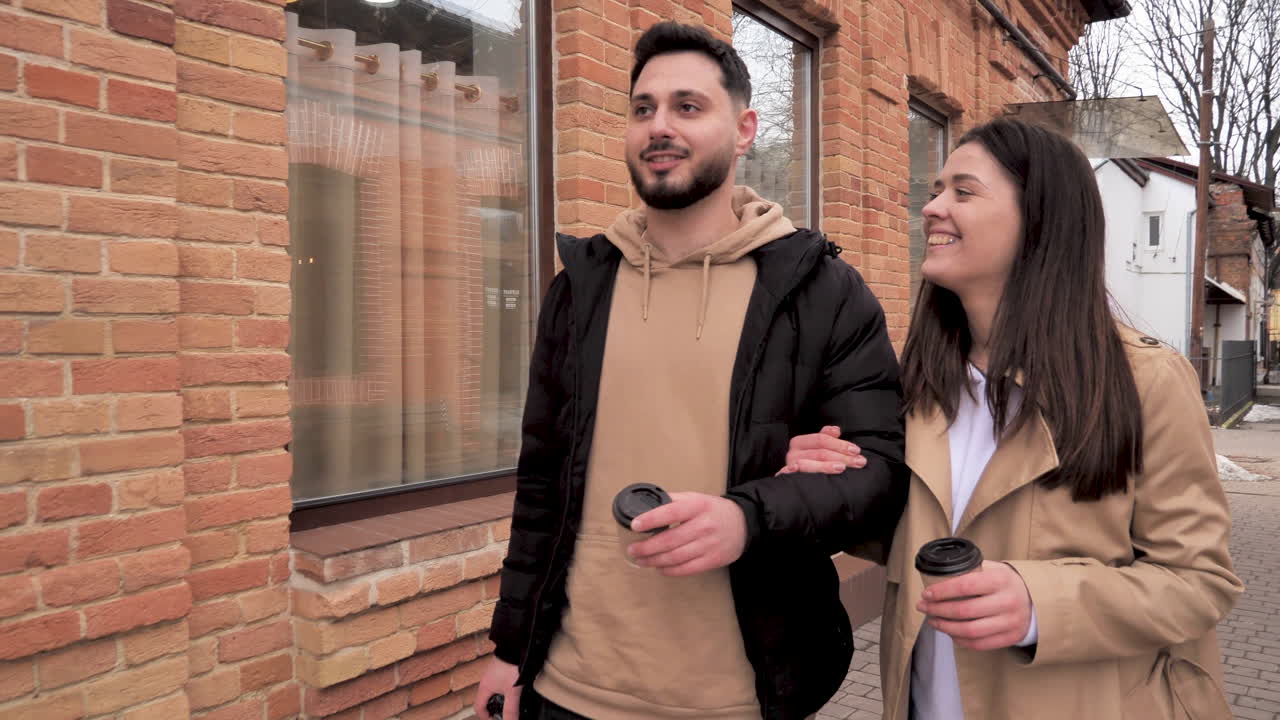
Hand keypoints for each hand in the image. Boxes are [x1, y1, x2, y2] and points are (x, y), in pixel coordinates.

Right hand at [473, 657, 520, 719]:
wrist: (517, 646)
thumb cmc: (511, 667)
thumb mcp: (512, 692)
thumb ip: (511, 709)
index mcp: (485, 687)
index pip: (478, 707)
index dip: (485, 717)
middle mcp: (486, 680)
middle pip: (486, 700)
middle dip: (495, 709)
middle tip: (505, 713)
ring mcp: (493, 673)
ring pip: (494, 691)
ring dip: (501, 699)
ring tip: (512, 702)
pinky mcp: (501, 668)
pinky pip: (500, 683)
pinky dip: (505, 690)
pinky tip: (515, 689)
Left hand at [628, 492, 747, 575]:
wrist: (744, 524)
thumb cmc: (713, 510)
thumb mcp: (695, 498)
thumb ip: (673, 500)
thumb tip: (646, 506)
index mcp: (697, 506)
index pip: (671, 512)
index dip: (651, 519)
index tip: (635, 525)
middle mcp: (703, 525)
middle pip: (669, 540)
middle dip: (646, 547)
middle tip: (632, 550)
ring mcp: (709, 544)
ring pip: (675, 557)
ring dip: (654, 561)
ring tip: (641, 560)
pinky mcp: (713, 560)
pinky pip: (686, 568)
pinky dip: (669, 570)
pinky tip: (660, 568)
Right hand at [776, 425, 864, 474]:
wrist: (790, 485)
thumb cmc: (809, 462)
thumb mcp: (817, 448)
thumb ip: (826, 437)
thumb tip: (837, 430)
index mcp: (799, 442)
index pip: (822, 439)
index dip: (840, 444)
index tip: (856, 450)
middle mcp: (793, 453)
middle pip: (820, 452)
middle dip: (842, 457)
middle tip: (859, 462)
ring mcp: (790, 467)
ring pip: (810, 464)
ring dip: (827, 466)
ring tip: (843, 468)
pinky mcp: (789, 479)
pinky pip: (798, 476)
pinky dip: (800, 473)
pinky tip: (811, 476)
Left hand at [916, 561, 1032, 650]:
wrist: (1037, 600)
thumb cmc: (1006, 583)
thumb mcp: (994, 569)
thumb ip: (971, 570)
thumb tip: (939, 576)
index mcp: (1000, 580)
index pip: (965, 586)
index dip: (942, 591)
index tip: (926, 594)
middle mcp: (1007, 602)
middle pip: (964, 611)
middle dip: (938, 610)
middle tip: (923, 607)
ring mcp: (1010, 622)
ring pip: (970, 630)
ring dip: (946, 627)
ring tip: (933, 621)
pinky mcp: (1010, 638)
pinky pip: (979, 644)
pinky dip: (960, 640)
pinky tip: (950, 632)